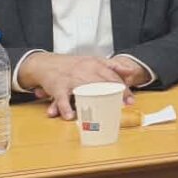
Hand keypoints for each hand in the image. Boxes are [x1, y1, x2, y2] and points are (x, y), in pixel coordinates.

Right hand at [18, 53, 135, 117]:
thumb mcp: (94, 61)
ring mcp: (71, 79)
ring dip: (91, 102)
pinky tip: (71, 116)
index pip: (112, 77)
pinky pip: (62, 98)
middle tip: (121, 107)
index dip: (123, 89)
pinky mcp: (58, 87)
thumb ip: (113, 66)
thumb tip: (131, 71)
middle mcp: (84, 71)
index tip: (131, 100)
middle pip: (102, 84)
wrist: (46, 63)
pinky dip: (65, 107)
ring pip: (83, 91)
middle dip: (113, 96)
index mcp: (95, 65)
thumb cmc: (74, 65)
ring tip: (100, 114)